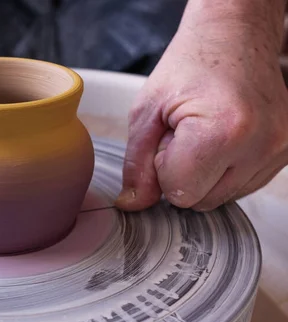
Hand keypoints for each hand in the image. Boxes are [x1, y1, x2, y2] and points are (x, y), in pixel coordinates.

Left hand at [115, 2, 287, 211]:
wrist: (234, 35)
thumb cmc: (191, 64)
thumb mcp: (147, 112)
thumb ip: (137, 165)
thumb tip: (133, 203)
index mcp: (223, 132)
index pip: (179, 193)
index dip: (164, 169)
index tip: (169, 138)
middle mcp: (259, 145)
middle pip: (201, 201)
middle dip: (183, 174)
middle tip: (184, 135)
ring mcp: (279, 150)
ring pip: (221, 198)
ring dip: (204, 175)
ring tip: (204, 135)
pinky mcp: (287, 152)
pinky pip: (243, 186)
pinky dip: (225, 171)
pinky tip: (222, 140)